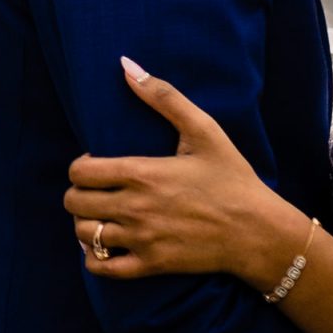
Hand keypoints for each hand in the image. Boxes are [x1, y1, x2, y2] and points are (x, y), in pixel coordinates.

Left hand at [65, 57, 310, 286]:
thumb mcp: (203, 130)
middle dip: (78, 194)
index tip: (97, 165)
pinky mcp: (151, 265)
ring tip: (101, 215)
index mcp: (141, 173)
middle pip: (74, 203)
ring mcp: (141, 239)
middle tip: (97, 191)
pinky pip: (102, 268)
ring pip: (83, 235)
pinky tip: (106, 245)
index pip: (78, 172)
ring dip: (85, 224)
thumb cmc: (232, 178)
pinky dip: (95, 258)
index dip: (80, 166)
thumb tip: (126, 65)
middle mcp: (135, 208)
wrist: (259, 232)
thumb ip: (164, 97)